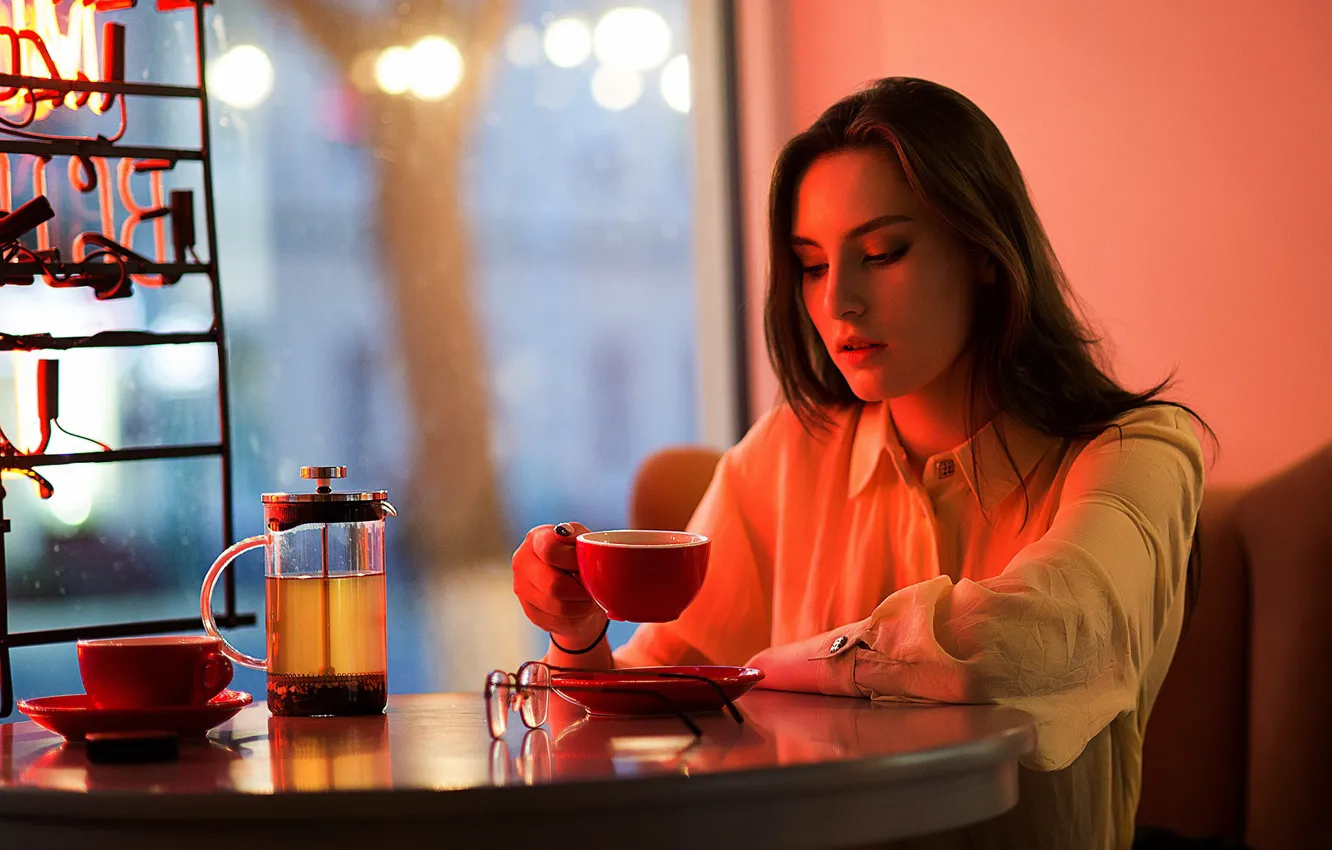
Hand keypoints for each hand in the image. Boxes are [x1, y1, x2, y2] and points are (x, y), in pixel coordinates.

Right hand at [511, 522, 605, 644]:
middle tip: (594, 588)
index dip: (574, 559)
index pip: (550, 550)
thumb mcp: (582, 540)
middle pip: (554, 584)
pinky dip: (576, 618)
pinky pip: (558, 621)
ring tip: (591, 599)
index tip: (587, 563)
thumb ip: (577, 535)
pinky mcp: (530, 612)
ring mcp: (522, 589)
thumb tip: (567, 533)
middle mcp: (522, 563)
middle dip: (581, 589)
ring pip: (558, 607)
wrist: (572, 585)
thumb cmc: (579, 558)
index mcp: (535, 539)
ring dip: (582, 605)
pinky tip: (582, 608)